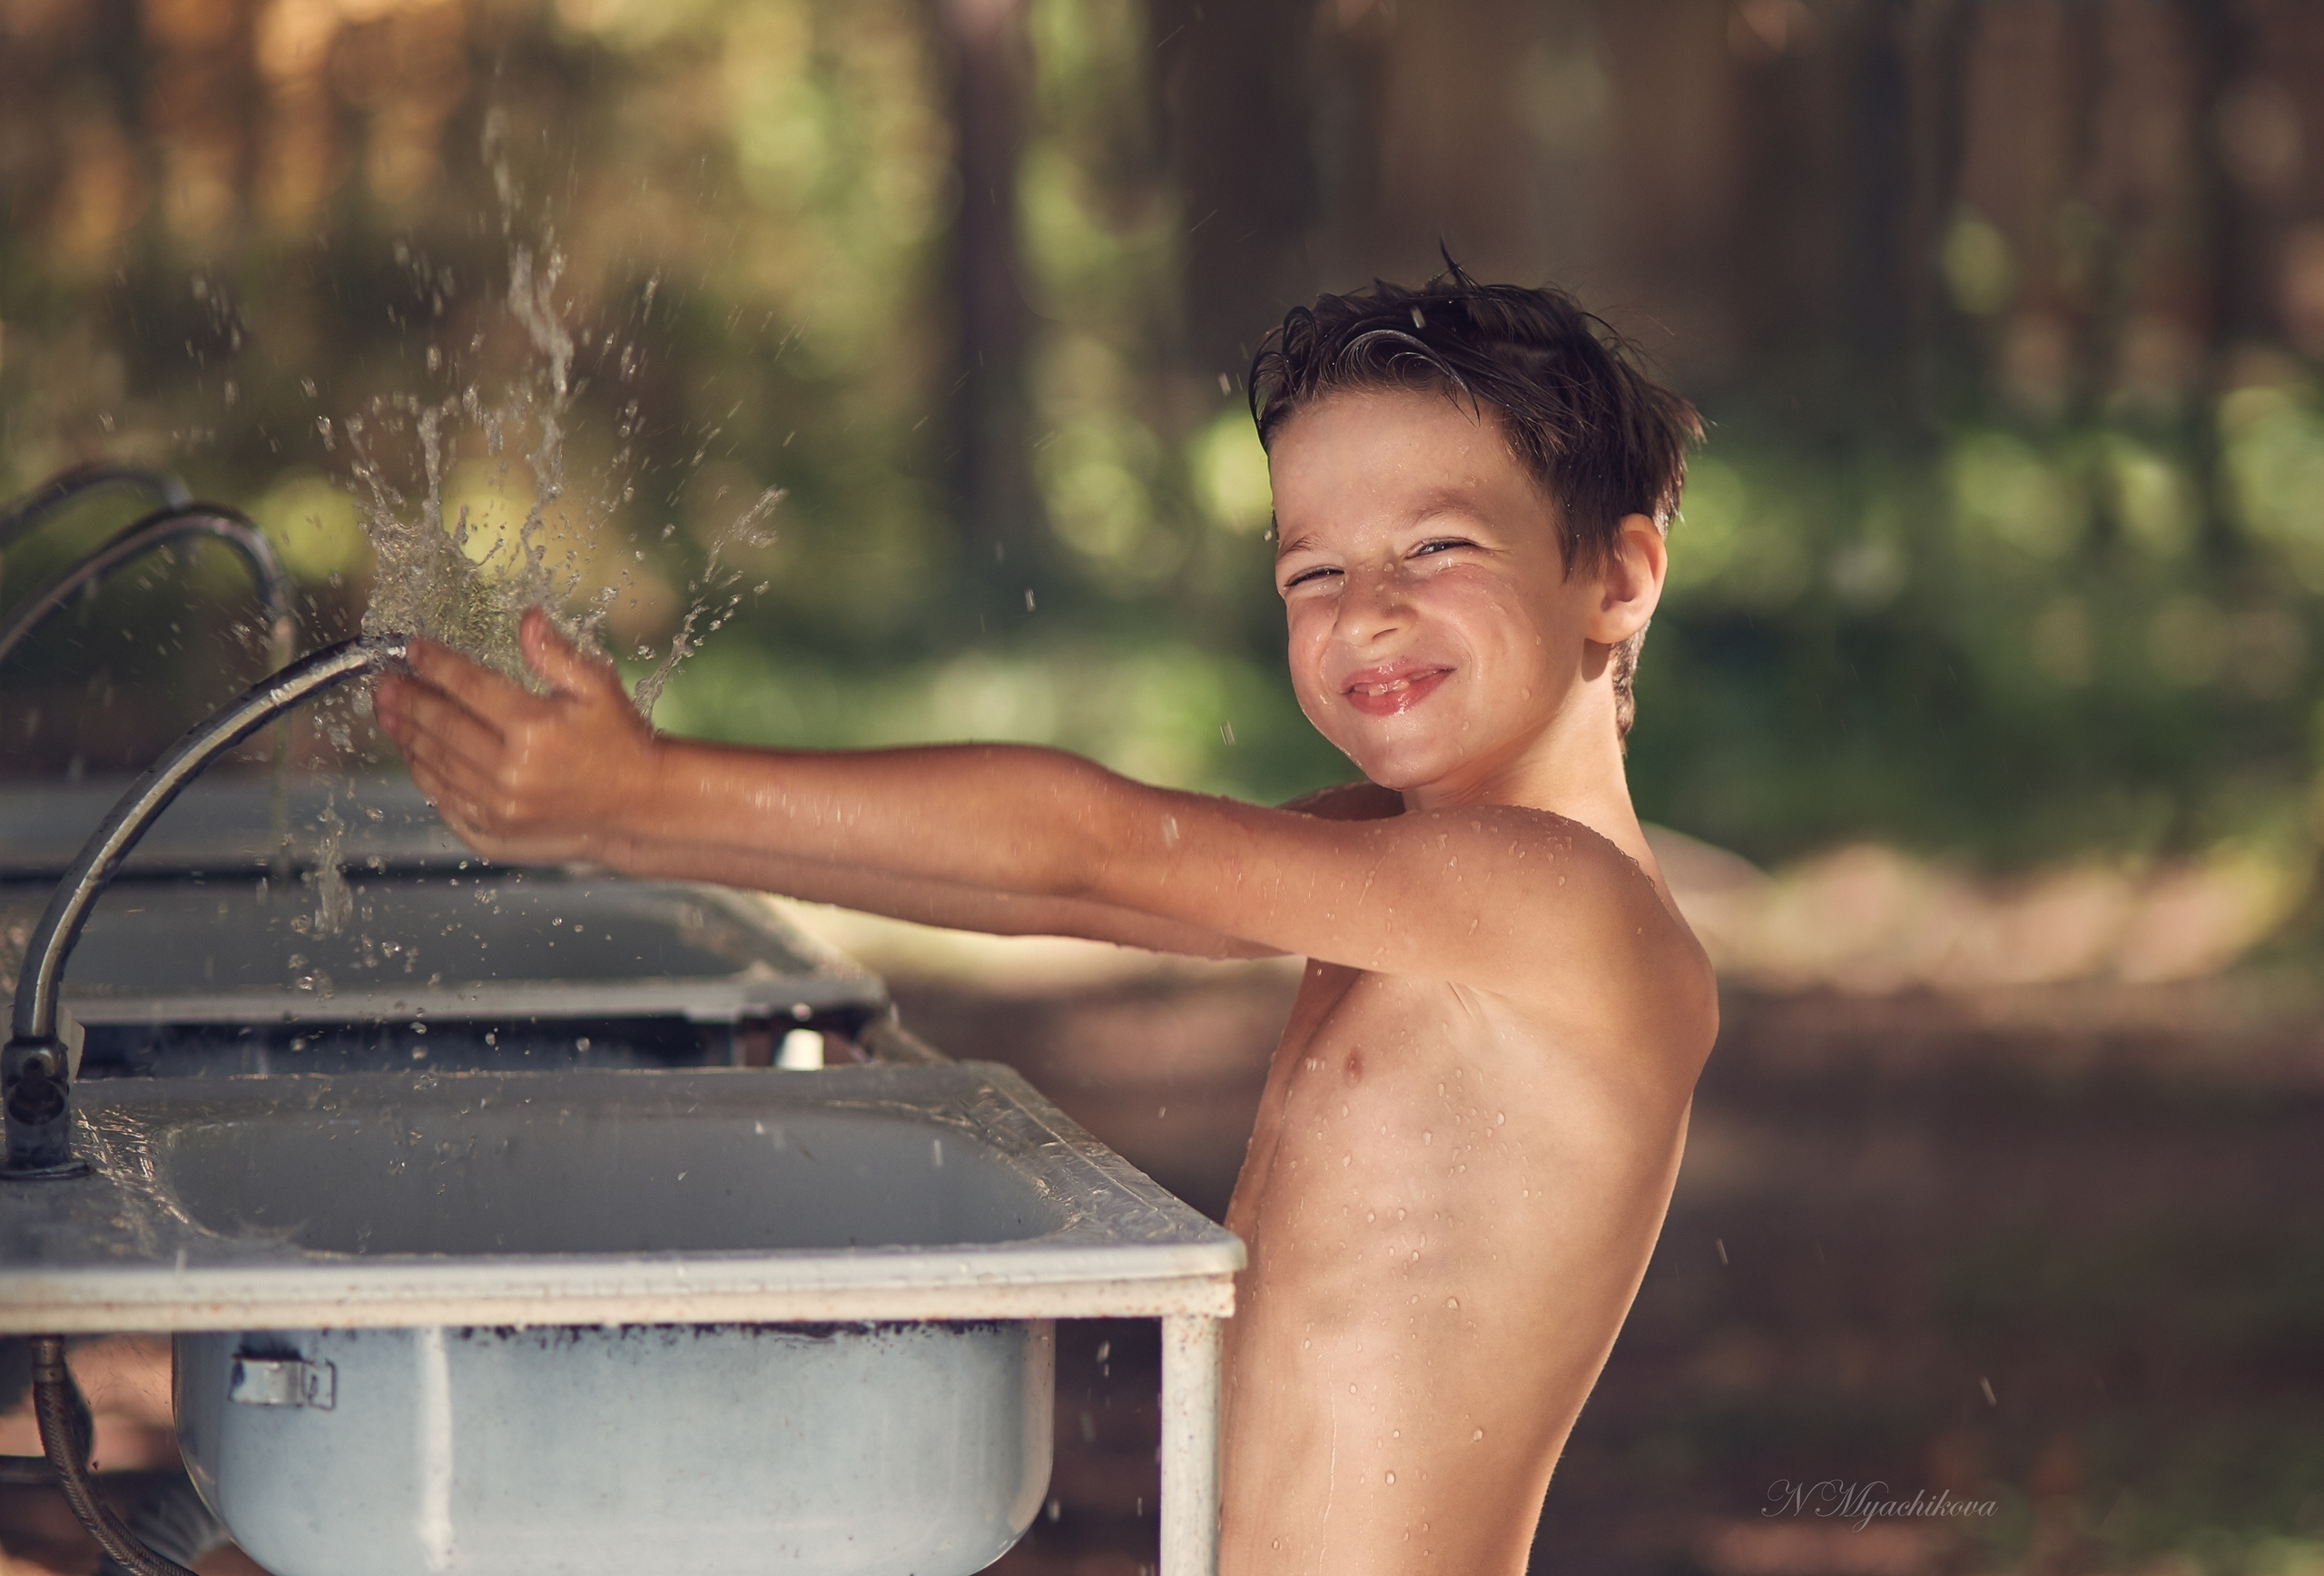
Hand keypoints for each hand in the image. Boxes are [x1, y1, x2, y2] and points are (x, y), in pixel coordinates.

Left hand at [374, 607, 660, 864]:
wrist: (640, 807)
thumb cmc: (621, 741)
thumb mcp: (599, 688)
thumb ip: (557, 654)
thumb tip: (528, 619)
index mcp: (535, 727)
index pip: (468, 686)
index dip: (435, 664)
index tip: (414, 649)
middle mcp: (511, 770)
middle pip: (441, 726)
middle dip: (407, 699)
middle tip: (385, 682)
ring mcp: (499, 807)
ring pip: (434, 765)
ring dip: (407, 736)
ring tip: (388, 713)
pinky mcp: (495, 833)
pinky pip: (444, 801)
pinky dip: (424, 776)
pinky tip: (415, 755)